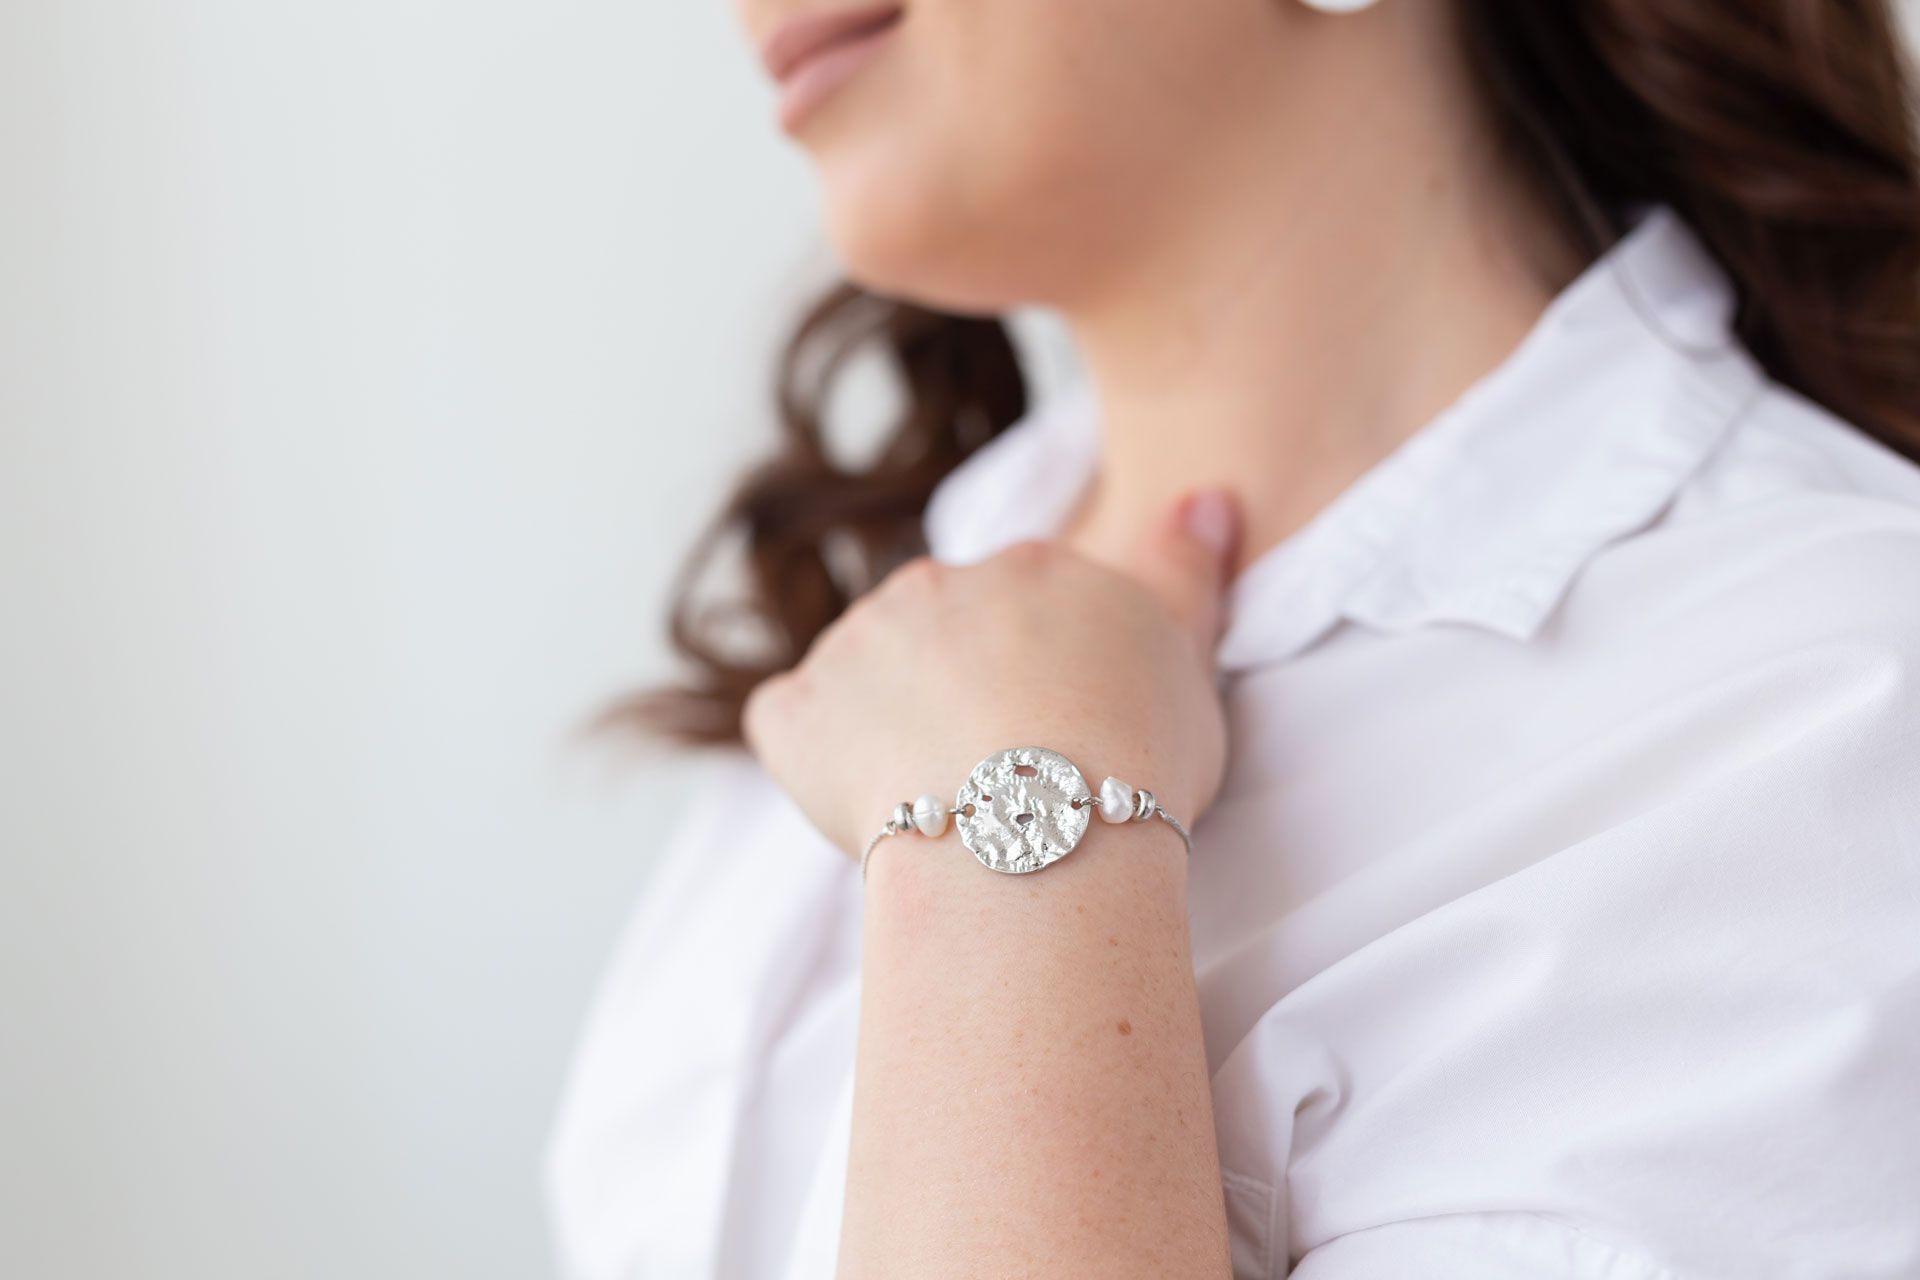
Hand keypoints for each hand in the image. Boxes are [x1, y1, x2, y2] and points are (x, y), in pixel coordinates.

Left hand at [741, 487, 1243, 859]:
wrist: (1040, 829)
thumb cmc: (1134, 755)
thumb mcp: (1189, 657)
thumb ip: (1184, 573)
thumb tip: (1204, 497)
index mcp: (1030, 569)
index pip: (1022, 607)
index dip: (1038, 676)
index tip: (1060, 735)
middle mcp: (936, 582)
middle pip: (937, 632)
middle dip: (958, 691)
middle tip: (1002, 776)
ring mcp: (858, 641)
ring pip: (864, 671)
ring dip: (888, 721)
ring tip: (945, 800)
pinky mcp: (798, 712)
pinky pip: (789, 724)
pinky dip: (812, 756)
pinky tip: (863, 802)